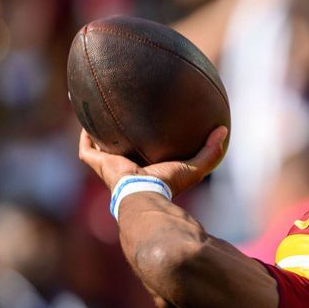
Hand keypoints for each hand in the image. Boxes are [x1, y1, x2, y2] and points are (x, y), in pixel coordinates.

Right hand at [77, 126, 227, 195]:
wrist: (144, 195)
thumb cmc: (168, 185)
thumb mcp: (194, 168)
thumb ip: (210, 152)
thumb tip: (224, 131)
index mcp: (145, 170)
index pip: (144, 156)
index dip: (145, 143)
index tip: (148, 129)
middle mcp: (124, 169)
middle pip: (119, 150)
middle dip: (118, 137)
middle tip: (120, 118)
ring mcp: (108, 167)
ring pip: (98, 148)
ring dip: (97, 133)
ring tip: (95, 112)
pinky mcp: (96, 164)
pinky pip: (86, 147)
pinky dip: (84, 134)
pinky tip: (85, 114)